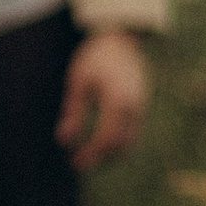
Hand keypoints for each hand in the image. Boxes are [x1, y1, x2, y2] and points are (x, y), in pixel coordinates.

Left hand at [58, 27, 150, 168]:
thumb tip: (64, 142)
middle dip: (100, 159)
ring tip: (89, 158)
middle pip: (120, 145)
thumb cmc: (95, 59)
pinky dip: (118, 144)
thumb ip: (73, 112)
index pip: (106, 138)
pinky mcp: (142, 107)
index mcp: (118, 100)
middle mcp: (134, 107)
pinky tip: (100, 146)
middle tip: (78, 165)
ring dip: (110, 155)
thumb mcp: (78, 82)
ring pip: (129, 142)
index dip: (91, 154)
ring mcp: (141, 107)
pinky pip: (133, 133)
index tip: (75, 162)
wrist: (121, 40)